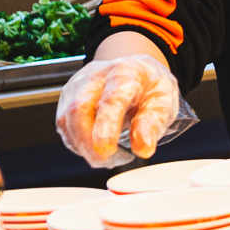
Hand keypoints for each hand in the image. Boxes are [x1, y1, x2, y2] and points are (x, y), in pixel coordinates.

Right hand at [56, 37, 187, 167]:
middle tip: (108, 160)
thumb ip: (154, 123)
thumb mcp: (164, 99)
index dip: (106, 126)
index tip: (107, 149)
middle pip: (78, 109)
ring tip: (108, 158)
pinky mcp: (66, 102)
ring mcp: (76, 89)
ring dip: (84, 146)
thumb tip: (143, 148)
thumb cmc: (149, 86)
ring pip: (67, 120)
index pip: (111, 99)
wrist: (134, 69)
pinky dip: (79, 144)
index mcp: (124, 74)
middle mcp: (94, 78)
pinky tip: (96, 149)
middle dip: (88, 142)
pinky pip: (65, 127)